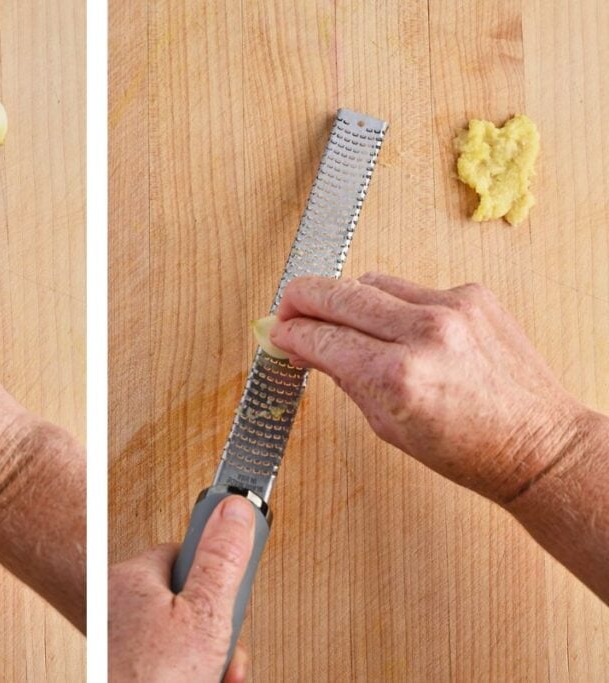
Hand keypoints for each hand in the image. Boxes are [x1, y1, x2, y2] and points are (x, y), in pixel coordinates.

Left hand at [109, 496, 253, 681]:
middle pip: (184, 606)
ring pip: (177, 644)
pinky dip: (185, 677)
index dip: (213, 580)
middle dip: (214, 637)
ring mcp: (115, 647)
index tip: (228, 597)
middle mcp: (114, 608)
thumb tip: (235, 509)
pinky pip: (162, 668)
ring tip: (211, 682)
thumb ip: (223, 561)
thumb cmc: (151, 679)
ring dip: (205, 667)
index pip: (181, 555)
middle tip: (223, 661)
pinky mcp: (118, 670)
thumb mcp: (206, 615)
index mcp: (129, 580)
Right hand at [270, 273, 586, 502]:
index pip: (321, 338)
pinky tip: (394, 326)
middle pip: (338, 294)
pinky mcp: (472, 295)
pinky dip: (392, 304)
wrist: (537, 443)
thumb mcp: (387, 426)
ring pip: (371, 283)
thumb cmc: (468, 450)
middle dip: (302, 299)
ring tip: (339, 319)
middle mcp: (424, 334)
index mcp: (398, 377)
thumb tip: (306, 348)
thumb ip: (343, 378)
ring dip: (346, 299)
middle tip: (288, 308)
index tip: (276, 332)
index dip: (289, 333)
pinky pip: (411, 288)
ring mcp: (451, 309)